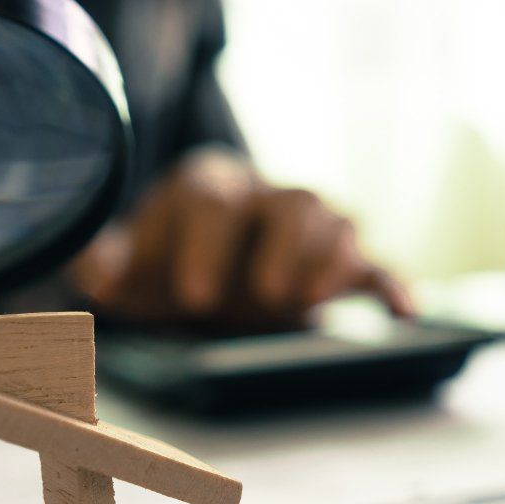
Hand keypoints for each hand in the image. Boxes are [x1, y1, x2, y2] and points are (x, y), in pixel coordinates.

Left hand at [71, 148, 412, 329]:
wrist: (204, 265)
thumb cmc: (165, 265)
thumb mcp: (126, 270)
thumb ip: (106, 267)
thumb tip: (99, 276)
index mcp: (208, 188)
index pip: (211, 200)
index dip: (204, 245)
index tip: (196, 296)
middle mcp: (266, 197)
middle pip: (291, 200)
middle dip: (282, 246)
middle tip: (265, 296)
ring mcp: (311, 229)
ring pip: (336, 220)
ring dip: (327, 261)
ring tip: (307, 305)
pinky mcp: (344, 263)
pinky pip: (377, 265)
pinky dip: (394, 286)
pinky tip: (405, 314)